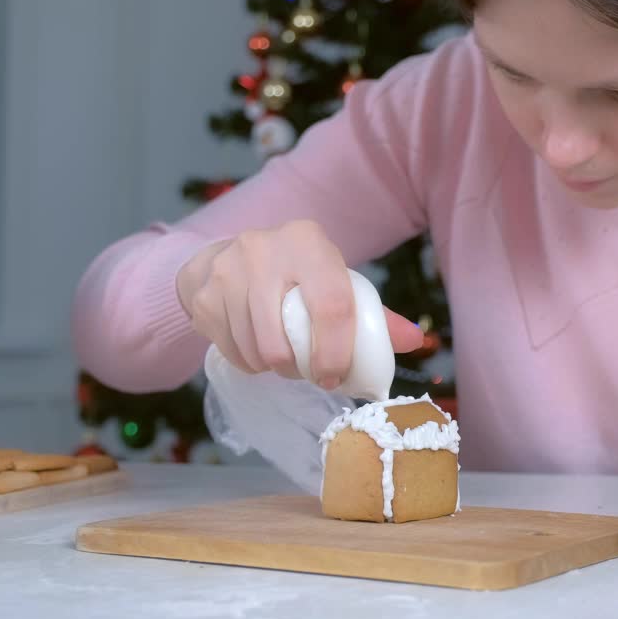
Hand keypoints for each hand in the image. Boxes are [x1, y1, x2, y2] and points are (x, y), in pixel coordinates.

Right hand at [175, 219, 422, 386]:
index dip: (337, 352)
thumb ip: (374, 314)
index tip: (335, 377)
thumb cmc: (297, 276)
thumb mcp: (334, 281)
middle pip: (284, 338)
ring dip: (273, 368)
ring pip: (255, 350)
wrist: (225, 257)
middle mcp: (263, 249)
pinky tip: (255, 347)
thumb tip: (415, 341)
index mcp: (308, 241)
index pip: (331, 305)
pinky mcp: (201, 295)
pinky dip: (247, 362)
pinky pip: (229, 351)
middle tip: (308, 372)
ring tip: (283, 358)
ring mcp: (226, 271)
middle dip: (299, 369)